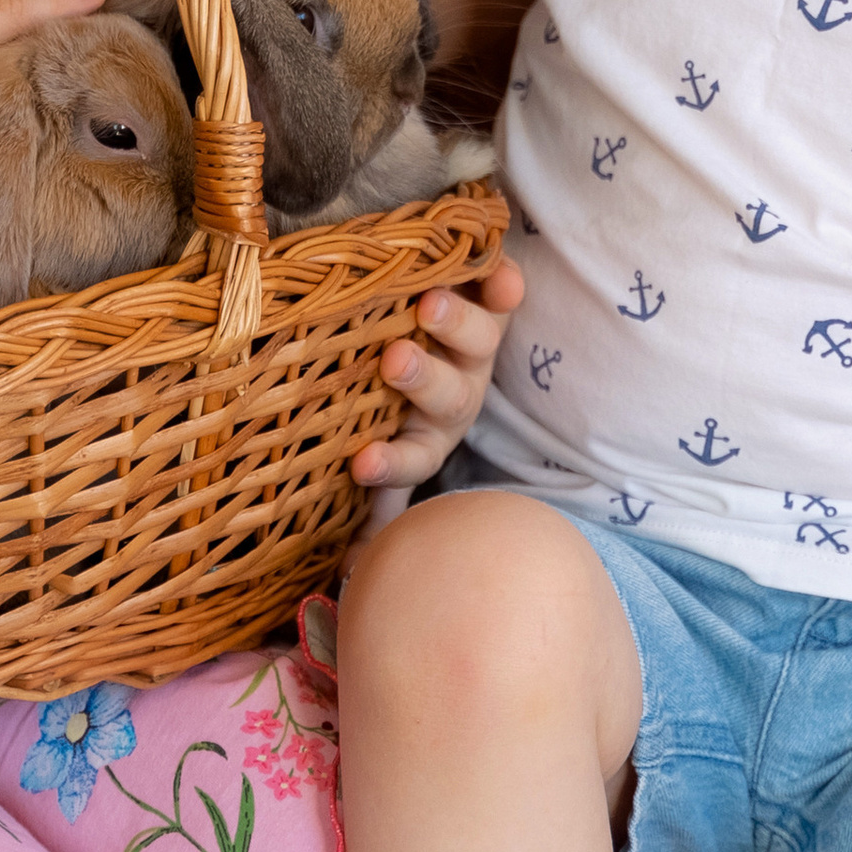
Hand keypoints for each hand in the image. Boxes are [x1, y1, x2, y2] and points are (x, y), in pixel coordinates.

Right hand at [350, 256, 525, 530]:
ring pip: (475, 341)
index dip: (389, 464)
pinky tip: (504, 276)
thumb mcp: (383, 452)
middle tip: (397, 361)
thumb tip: (346, 575)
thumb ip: (373, 505)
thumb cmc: (397, 405)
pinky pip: (504, 293)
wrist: (441, 336)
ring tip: (430, 305)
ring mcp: (476, 347)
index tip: (361, 464)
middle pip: (447, 395)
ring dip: (456, 325)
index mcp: (426, 434)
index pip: (408, 458)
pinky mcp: (489, 303)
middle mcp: (455, 392)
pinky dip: (505, 284)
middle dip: (423, 380)